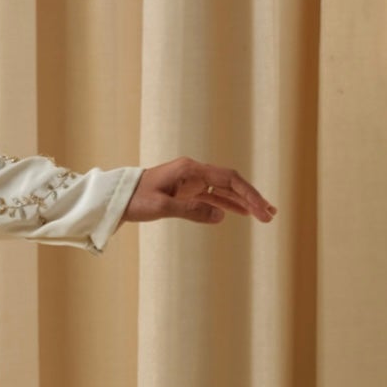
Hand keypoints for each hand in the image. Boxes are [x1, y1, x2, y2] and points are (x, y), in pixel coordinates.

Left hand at [121, 157, 276, 227]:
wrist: (116, 197)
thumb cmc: (134, 199)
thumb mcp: (160, 207)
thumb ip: (190, 211)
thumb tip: (221, 217)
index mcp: (190, 170)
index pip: (227, 179)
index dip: (247, 193)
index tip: (262, 208)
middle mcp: (194, 172)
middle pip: (230, 183)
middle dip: (251, 198)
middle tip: (270, 215)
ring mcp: (191, 182)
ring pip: (224, 191)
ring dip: (243, 203)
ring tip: (263, 215)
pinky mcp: (186, 192)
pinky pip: (212, 197)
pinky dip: (227, 205)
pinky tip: (241, 213)